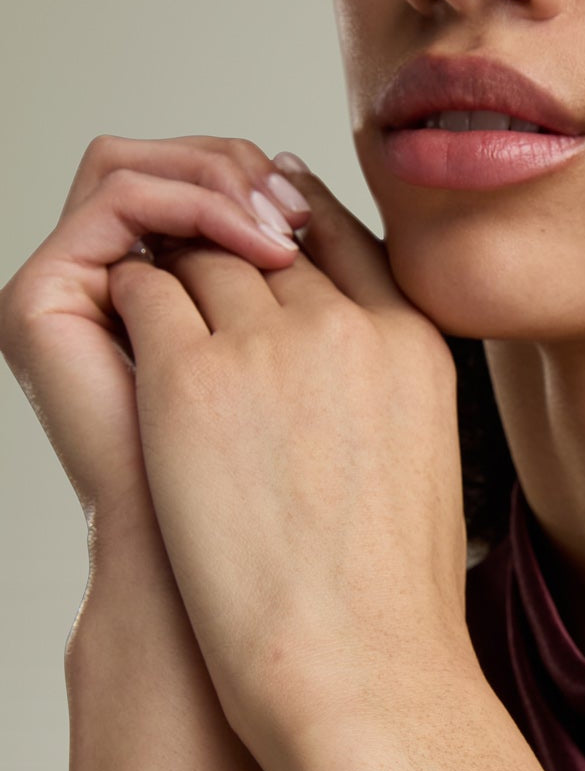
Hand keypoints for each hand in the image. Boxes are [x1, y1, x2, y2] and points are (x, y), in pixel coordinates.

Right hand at [0, 134, 308, 545]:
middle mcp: (128, 304)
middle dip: (253, 181)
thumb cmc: (286, 520)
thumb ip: (324, 309)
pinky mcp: (45, 301)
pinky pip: (118, 194)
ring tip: (282, 227)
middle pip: (182, 179)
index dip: (280, 196)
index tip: (333, 214)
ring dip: (222, 179)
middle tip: (305, 210)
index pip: (219, 205)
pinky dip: (190, 196)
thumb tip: (348, 226)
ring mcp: (81, 295)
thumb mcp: (325, 390)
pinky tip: (256, 239)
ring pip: (148, 168)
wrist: (222, 598)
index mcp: (184, 321)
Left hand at [104, 161, 468, 770]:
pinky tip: (129, 354)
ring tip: (156, 330)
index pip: (347, 242)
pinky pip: (141, 292)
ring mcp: (268, 346)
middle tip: (193, 293)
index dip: (296, 228)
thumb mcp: (422, 469)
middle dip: (226, 259)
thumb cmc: (392, 602)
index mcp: (417, 349)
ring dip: (174, 279)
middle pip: (264, 244)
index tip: (266, 222)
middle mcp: (349, 330)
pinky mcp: (188, 377)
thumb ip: (385, 396)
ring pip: (198, 256)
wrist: (362, 669)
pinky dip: (129, 308)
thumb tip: (333, 378)